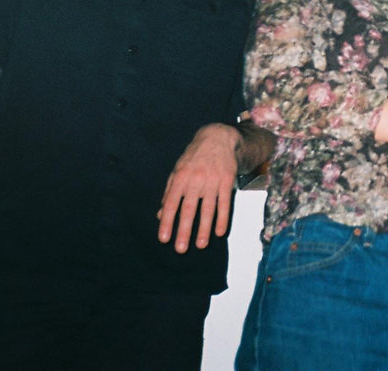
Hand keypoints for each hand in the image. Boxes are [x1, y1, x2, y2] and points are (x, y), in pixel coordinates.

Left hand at [157, 123, 240, 252]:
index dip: (167, 221)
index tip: (164, 238)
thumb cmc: (194, 157)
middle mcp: (195, 180)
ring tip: (200, 245)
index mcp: (180, 178)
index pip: (171, 203)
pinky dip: (223, 218)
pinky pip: (225, 203)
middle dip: (184, 230)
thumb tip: (160, 214)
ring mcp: (212, 180)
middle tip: (181, 249)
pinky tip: (220, 232)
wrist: (218, 138)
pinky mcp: (227, 181)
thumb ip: (169, 192)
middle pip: (189, 209)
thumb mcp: (177, 170)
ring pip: (208, 208)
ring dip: (204, 228)